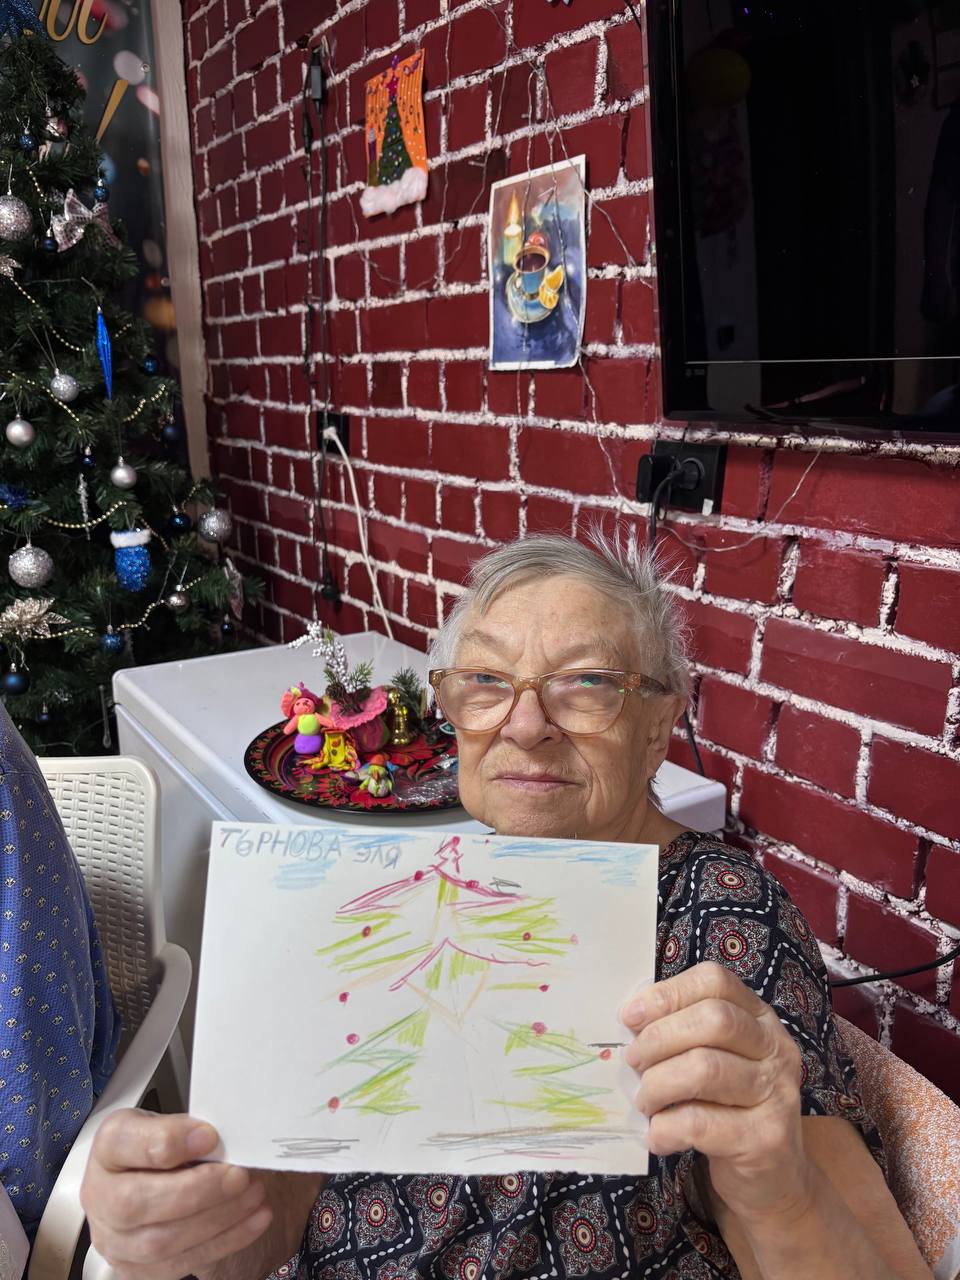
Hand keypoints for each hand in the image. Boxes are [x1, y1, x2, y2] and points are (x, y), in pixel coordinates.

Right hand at [80, 1108, 273, 1279]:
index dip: (169, 1140)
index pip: (123, 1143)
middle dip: (198, 1191)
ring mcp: (113, 1239)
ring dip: (216, 1219)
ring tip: (252, 1196)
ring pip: (158, 1242)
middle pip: (135, 1203)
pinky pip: (178, 1264)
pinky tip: (252, 1221)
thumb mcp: (173, 1122)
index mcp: (108, 1147)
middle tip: (239, 1176)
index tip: (210, 1137)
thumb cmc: (164, 1147)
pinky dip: (223, 1242)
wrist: (153, 1180)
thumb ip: (189, 1129)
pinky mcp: (135, 1268)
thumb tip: (214, 1141)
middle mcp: (99, 1195)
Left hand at [622, 960, 810, 1225]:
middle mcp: (776, 1048)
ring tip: (645, 1102)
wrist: (775, 1178)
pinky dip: (666, 1128)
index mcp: (759, 1018)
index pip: (714, 982)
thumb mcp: (714, 1059)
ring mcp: (777, 1093)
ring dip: (659, 1085)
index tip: (630, 1017)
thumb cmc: (730, 1108)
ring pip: (705, 1068)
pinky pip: (701, 1123)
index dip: (667, 994)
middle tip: (633, 1062)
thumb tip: (629, 1020)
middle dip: (659, 1038)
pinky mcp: (765, 1139)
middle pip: (713, 1020)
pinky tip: (657, 1137)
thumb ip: (683, 1034)